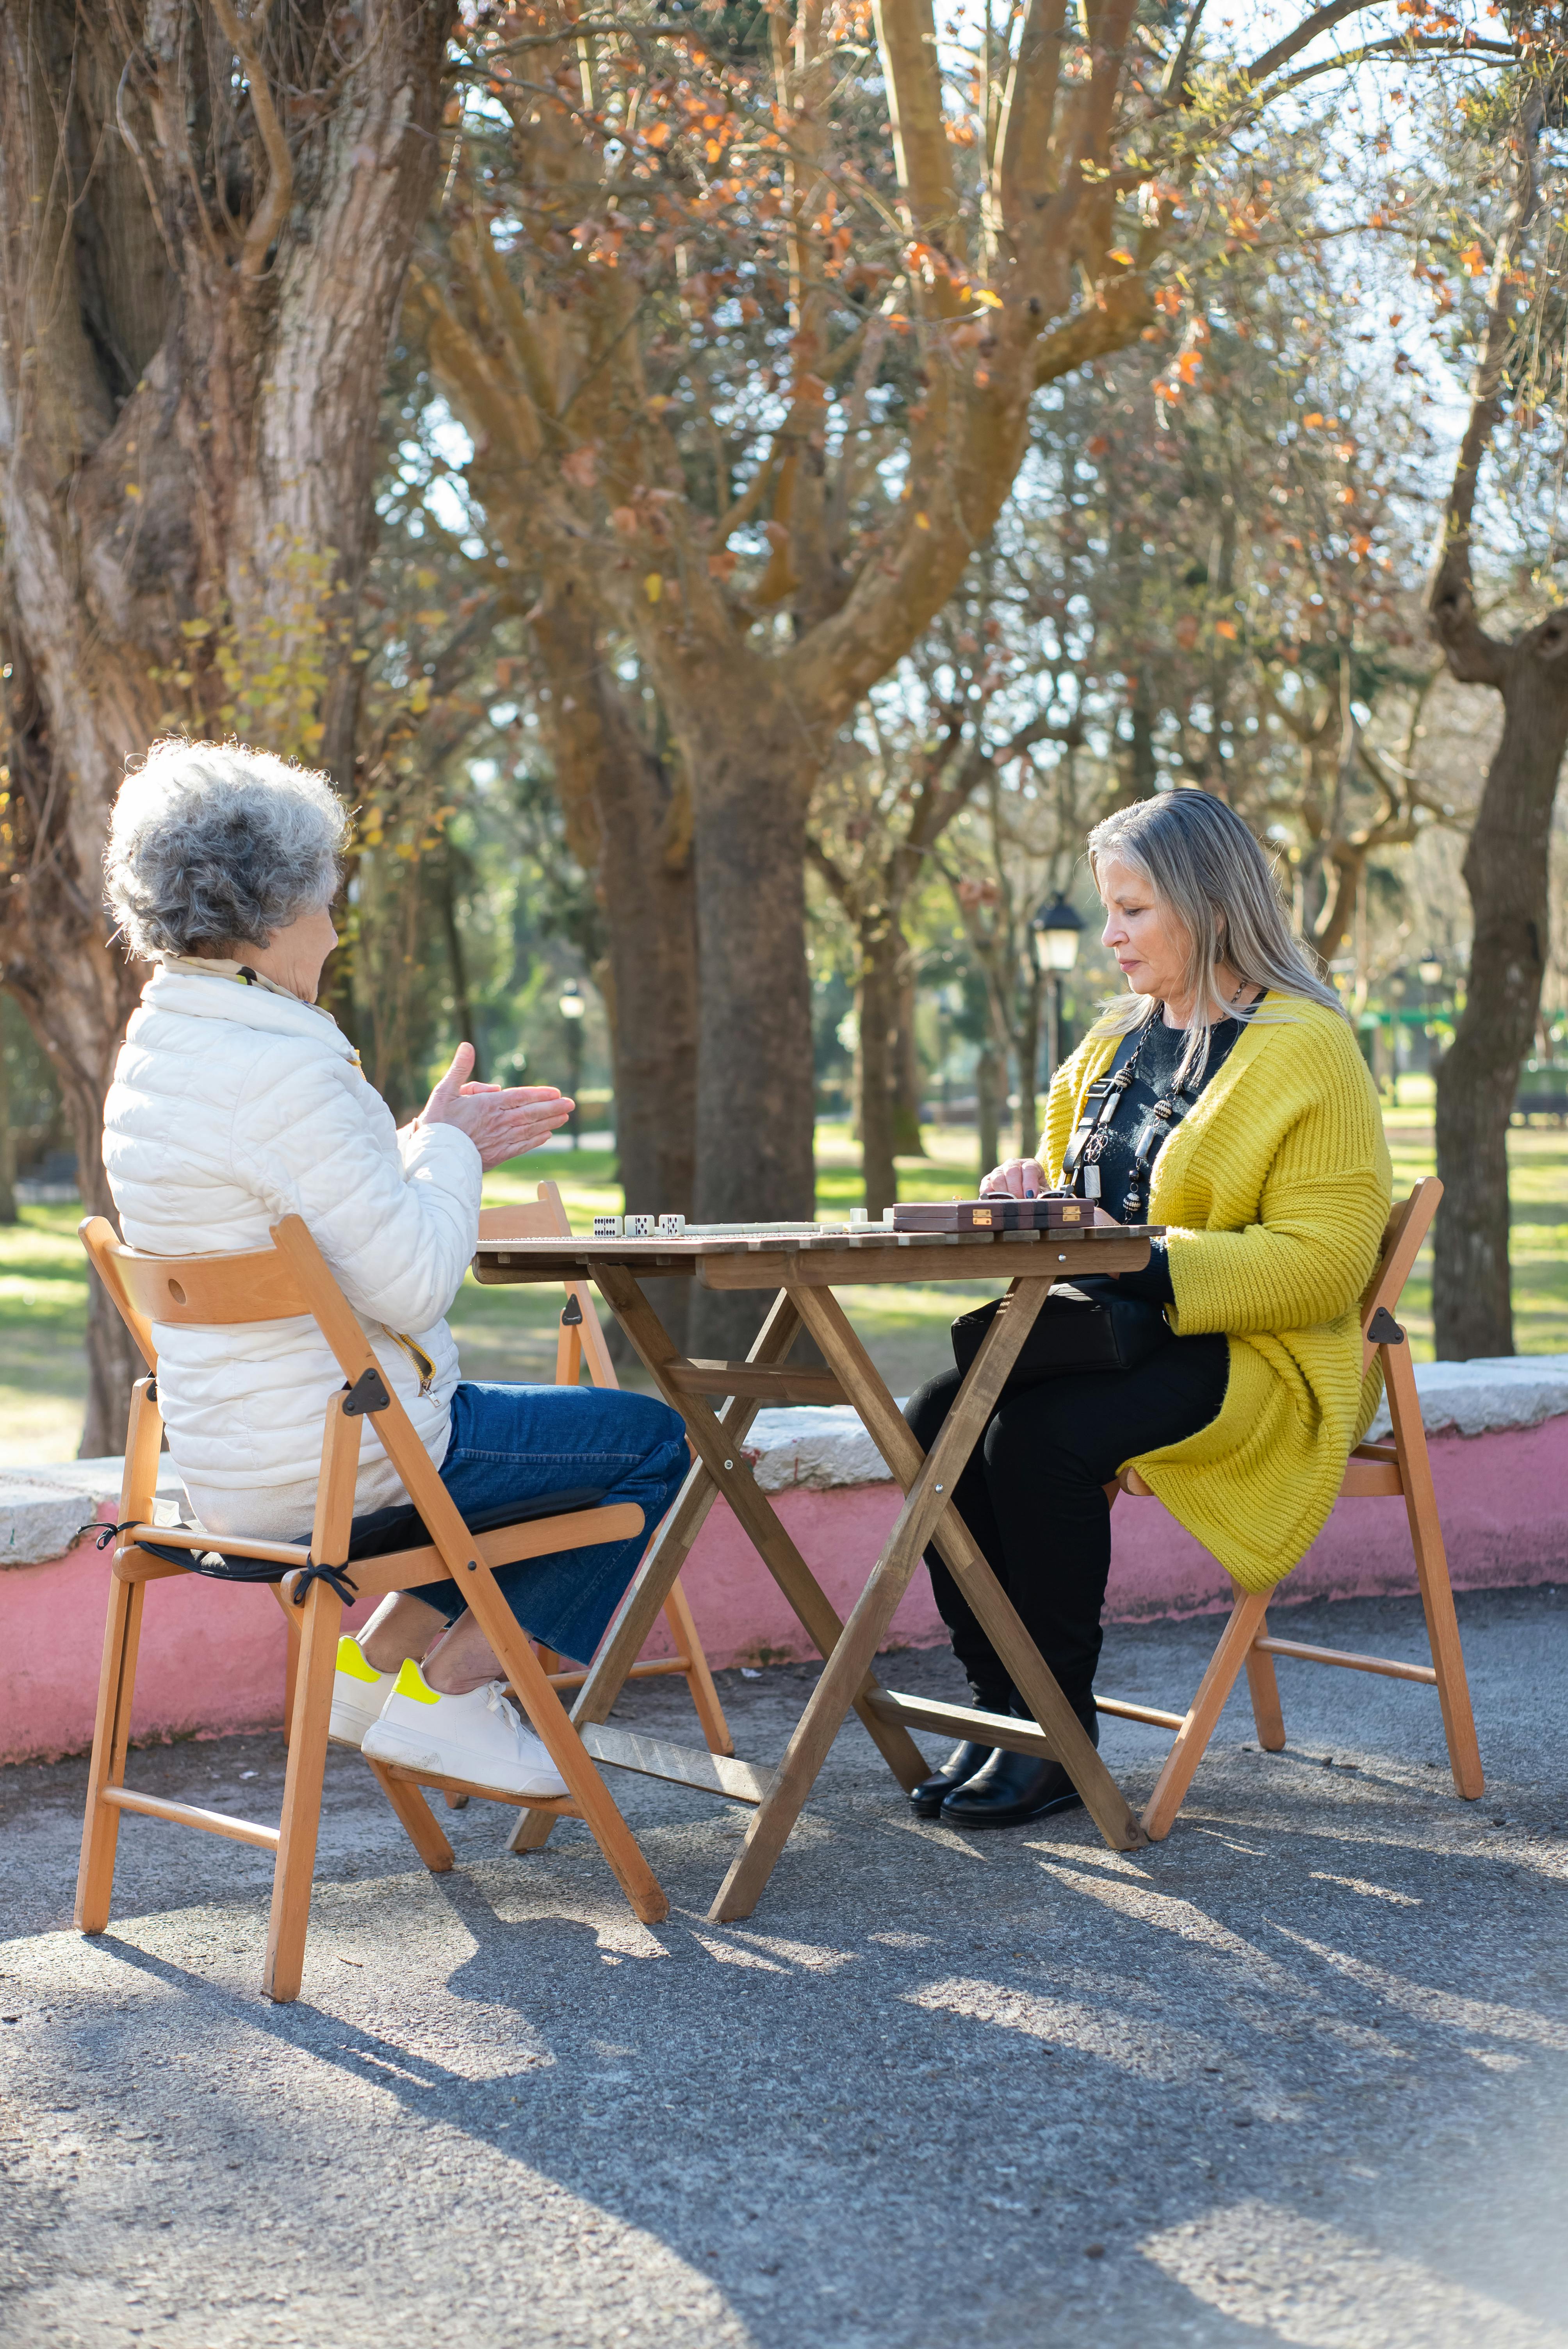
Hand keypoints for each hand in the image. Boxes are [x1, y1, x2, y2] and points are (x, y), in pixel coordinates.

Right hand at [418, 1043, 573, 1169]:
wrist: (434, 1157)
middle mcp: (498, 1122)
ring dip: (549, 1123)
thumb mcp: (444, 1090)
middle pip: (531, 1113)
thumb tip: (467, 1046)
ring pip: (530, 1130)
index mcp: (488, 1105)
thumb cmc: (437, 1122)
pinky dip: (535, 1141)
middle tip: (571, 1104)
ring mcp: (500, 1140)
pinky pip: (521, 1147)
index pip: (520, 1097)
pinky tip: (546, 1136)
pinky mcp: (498, 1156)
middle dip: (552, 1108)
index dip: (540, 1095)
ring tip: (564, 1118)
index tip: (557, 1093)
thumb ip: (460, 1068)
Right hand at [980, 1156, 1045, 1198]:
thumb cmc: (1035, 1195)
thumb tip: (1039, 1201)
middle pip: (1012, 1171)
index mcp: (1030, 1165)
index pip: (1029, 1169)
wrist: (1023, 1196)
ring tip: (1009, 1205)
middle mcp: (1013, 1165)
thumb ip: (1043, 1196)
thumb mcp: (1042, 1194)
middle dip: (1016, 1189)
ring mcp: (999, 1171)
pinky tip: (996, 1203)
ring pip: (998, 1177)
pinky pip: (985, 1185)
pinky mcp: (987, 1181)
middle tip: (1019, 1203)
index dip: (1030, 1182)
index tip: (1031, 1196)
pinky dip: (989, 1195)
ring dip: (1004, 1192)